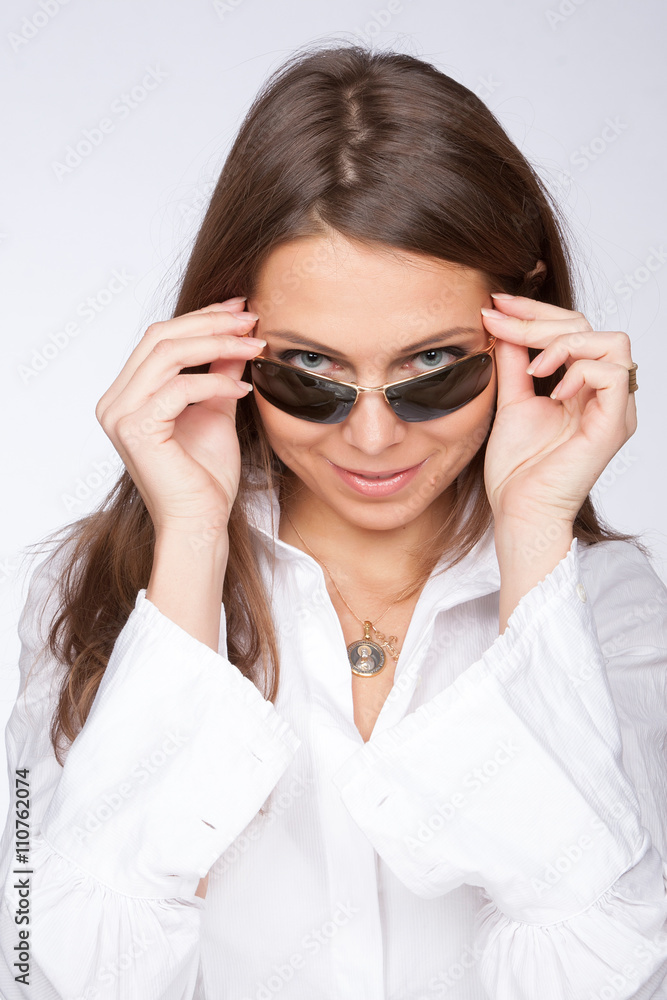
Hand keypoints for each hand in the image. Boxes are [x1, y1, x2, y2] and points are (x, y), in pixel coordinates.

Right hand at [95, 298, 263, 535]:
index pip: (159, 339)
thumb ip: (218, 372)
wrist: (200, 522)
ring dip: (217, 344)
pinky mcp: (136, 429)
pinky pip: (178, 388)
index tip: (239, 308)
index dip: (201, 318)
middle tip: (251, 319)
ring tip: (254, 346)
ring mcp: (120, 415)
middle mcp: (115, 401)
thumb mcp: (216, 410)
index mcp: (127, 394)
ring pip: (168, 354)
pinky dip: (214, 382)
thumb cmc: (205, 477)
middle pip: (160, 338)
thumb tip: (236, 337)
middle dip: (210, 323)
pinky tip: (243, 387)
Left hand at [480, 294, 636, 527]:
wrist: (520, 511)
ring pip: (612, 341)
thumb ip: (514, 362)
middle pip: (590, 327)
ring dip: (565, 343)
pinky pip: (613, 374)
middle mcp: (605, 395)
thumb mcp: (511, 401)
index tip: (496, 304)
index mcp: (584, 388)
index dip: (535, 311)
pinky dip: (580, 371)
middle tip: (500, 319)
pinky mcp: (614, 425)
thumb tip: (503, 323)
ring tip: (533, 367)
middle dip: (541, 318)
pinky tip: (552, 390)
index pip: (572, 329)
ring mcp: (614, 409)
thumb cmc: (518, 470)